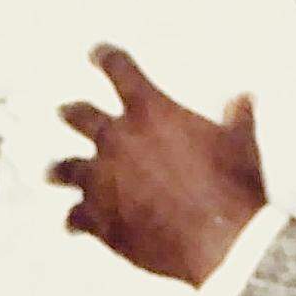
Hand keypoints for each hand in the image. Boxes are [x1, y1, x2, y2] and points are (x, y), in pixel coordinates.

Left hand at [49, 45, 265, 286]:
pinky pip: (74, 217)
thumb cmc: (234, 187)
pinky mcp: (98, 219)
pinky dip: (74, 220)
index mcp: (150, 110)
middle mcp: (116, 138)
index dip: (104, 56)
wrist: (222, 242)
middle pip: (77, 114)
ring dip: (58, 169)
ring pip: (63, 168)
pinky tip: (73, 226)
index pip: (117, 67)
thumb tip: (244, 98)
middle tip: (65, 111)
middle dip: (71, 113)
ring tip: (51, 172)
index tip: (96, 53)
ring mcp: (101, 180)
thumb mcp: (242, 144)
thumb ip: (238, 117)